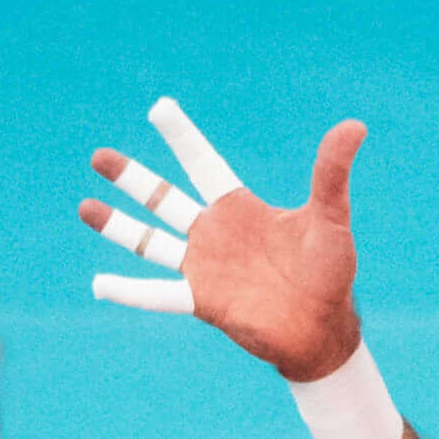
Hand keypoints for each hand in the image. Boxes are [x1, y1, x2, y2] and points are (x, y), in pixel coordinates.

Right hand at [84, 101, 365, 382]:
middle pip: (163, 198)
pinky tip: (97, 285)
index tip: (159, 108)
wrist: (323, 330)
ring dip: (117, 226)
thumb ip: (331, 173)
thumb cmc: (331, 273)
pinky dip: (127, 291)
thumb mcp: (330, 217)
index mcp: (239, 208)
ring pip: (149, 242)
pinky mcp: (202, 301)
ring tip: (83, 206)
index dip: (182, 137)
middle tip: (98, 156)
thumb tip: (355, 126)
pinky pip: (157, 294)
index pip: (203, 163)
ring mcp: (203, 267)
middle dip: (132, 179)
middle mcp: (214, 234)